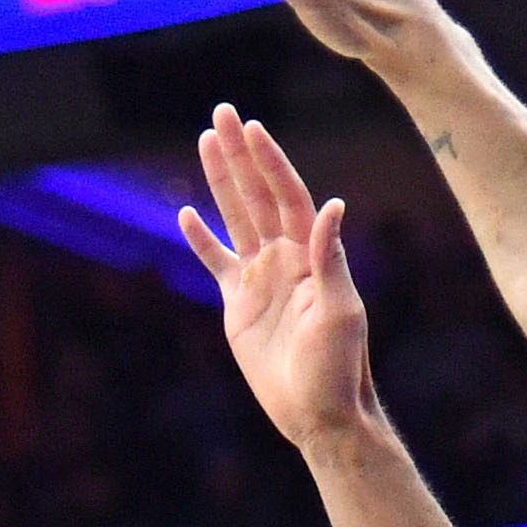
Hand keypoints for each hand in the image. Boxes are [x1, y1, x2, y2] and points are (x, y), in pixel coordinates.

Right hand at [181, 107, 372, 448]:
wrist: (318, 412)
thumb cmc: (338, 366)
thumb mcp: (340, 312)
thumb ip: (329, 259)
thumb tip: (332, 205)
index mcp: (310, 255)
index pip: (288, 196)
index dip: (271, 162)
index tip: (253, 128)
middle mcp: (285, 258)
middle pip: (257, 195)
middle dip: (240, 154)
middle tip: (221, 113)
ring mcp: (260, 279)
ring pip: (235, 217)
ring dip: (220, 180)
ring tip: (205, 142)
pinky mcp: (238, 305)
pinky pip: (216, 262)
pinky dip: (201, 240)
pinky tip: (185, 213)